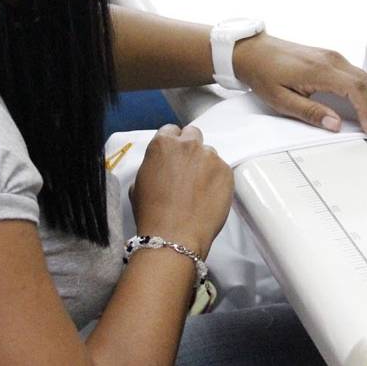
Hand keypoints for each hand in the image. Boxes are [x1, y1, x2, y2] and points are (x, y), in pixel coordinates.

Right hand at [129, 125, 231, 256]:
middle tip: (187, 168)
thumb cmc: (152, 212)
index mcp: (164, 144)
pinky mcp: (227, 172)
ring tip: (198, 188)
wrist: (174, 236)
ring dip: (204, 165)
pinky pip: (222, 170)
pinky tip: (208, 197)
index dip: (172, 144)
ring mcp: (211, 158)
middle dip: (190, 147)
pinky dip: (217, 180)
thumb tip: (163, 167)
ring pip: (209, 154)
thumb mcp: (139, 183)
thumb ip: (154, 165)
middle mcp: (189, 145)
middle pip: (193, 134)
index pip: (171, 131)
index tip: (173, 156)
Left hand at [233, 33, 366, 137]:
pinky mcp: (332, 59)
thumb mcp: (280, 99)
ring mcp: (334, 58)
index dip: (366, 112)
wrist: (253, 51)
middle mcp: (332, 61)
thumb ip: (309, 112)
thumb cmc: (264, 73)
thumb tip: (333, 125)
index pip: (354, 91)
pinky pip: (360, 74)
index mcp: (320, 70)